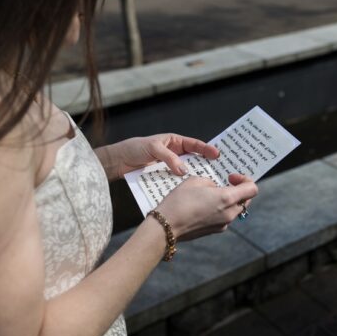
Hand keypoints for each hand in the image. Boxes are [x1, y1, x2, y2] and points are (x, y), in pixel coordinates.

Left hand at [99, 134, 220, 179]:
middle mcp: (175, 155)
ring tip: (207, 186)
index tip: (217, 155)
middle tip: (218, 173)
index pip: (194, 145)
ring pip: (186, 173)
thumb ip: (169, 158)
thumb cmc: (134, 148)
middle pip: (194, 160)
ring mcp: (170, 167)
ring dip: (194, 179)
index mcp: (174, 142)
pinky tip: (189, 193)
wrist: (118, 162)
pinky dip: (182, 186)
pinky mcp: (165, 178)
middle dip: (205, 166)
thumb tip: (184, 171)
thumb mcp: (152, 148)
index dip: (206, 149)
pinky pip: (176, 182)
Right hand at [157, 173, 257, 240]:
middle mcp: (230, 213)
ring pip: (236, 209)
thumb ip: (211, 182)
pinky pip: (226, 217)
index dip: (245, 179)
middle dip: (239, 189)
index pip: (252, 189)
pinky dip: (222, 209)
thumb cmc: (179, 201)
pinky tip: (207, 205)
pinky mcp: (216, 230)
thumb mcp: (195, 181)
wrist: (167, 226)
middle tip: (225, 182)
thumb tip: (216, 188)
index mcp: (227, 198)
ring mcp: (224, 224)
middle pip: (246, 200)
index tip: (231, 177)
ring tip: (214, 193)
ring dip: (230, 200)